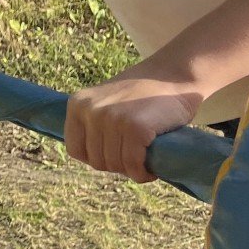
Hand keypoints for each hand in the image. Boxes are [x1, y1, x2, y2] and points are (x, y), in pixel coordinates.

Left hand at [65, 62, 205, 182]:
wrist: (173, 75)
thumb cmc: (141, 93)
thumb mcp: (104, 100)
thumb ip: (92, 122)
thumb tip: (90, 158)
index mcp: (77, 104)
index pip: (76, 149)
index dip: (96, 158)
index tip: (114, 155)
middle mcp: (91, 111)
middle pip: (96, 161)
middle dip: (117, 165)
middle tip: (135, 158)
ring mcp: (112, 119)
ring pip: (116, 165)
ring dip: (132, 170)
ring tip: (144, 161)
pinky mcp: (135, 128)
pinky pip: (133, 164)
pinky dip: (143, 173)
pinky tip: (150, 169)